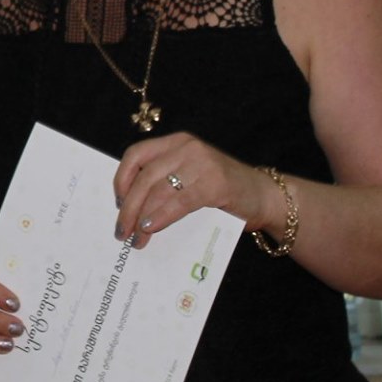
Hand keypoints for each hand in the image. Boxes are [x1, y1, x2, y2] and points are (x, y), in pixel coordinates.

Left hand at [113, 132, 282, 247]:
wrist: (265, 196)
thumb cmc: (222, 191)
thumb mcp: (189, 176)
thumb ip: (164, 182)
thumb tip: (129, 208)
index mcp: (176, 142)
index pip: (136, 154)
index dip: (121, 179)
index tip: (116, 202)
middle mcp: (187, 147)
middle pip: (144, 177)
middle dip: (129, 207)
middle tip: (122, 231)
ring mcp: (202, 163)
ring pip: (158, 190)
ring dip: (142, 217)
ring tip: (137, 238)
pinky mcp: (215, 183)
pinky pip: (179, 202)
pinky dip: (162, 216)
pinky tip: (152, 228)